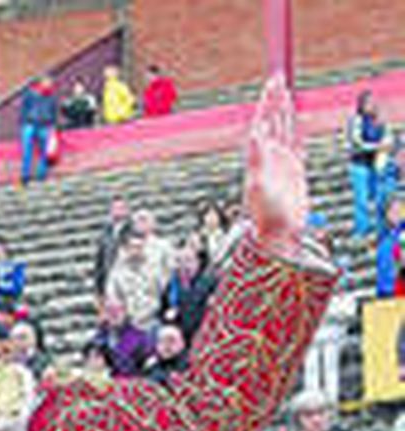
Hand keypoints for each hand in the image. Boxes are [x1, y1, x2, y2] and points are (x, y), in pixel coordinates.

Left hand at [243, 75, 306, 257]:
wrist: (276, 234)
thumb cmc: (264, 215)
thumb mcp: (258, 186)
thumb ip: (257, 160)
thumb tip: (254, 135)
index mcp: (260, 157)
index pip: (263, 123)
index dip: (267, 103)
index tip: (271, 84)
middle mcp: (269, 156)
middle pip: (272, 121)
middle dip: (274, 100)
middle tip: (276, 78)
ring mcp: (281, 162)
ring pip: (283, 129)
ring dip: (283, 111)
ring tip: (284, 92)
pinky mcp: (293, 171)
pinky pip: (296, 144)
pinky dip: (296, 130)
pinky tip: (295, 122)